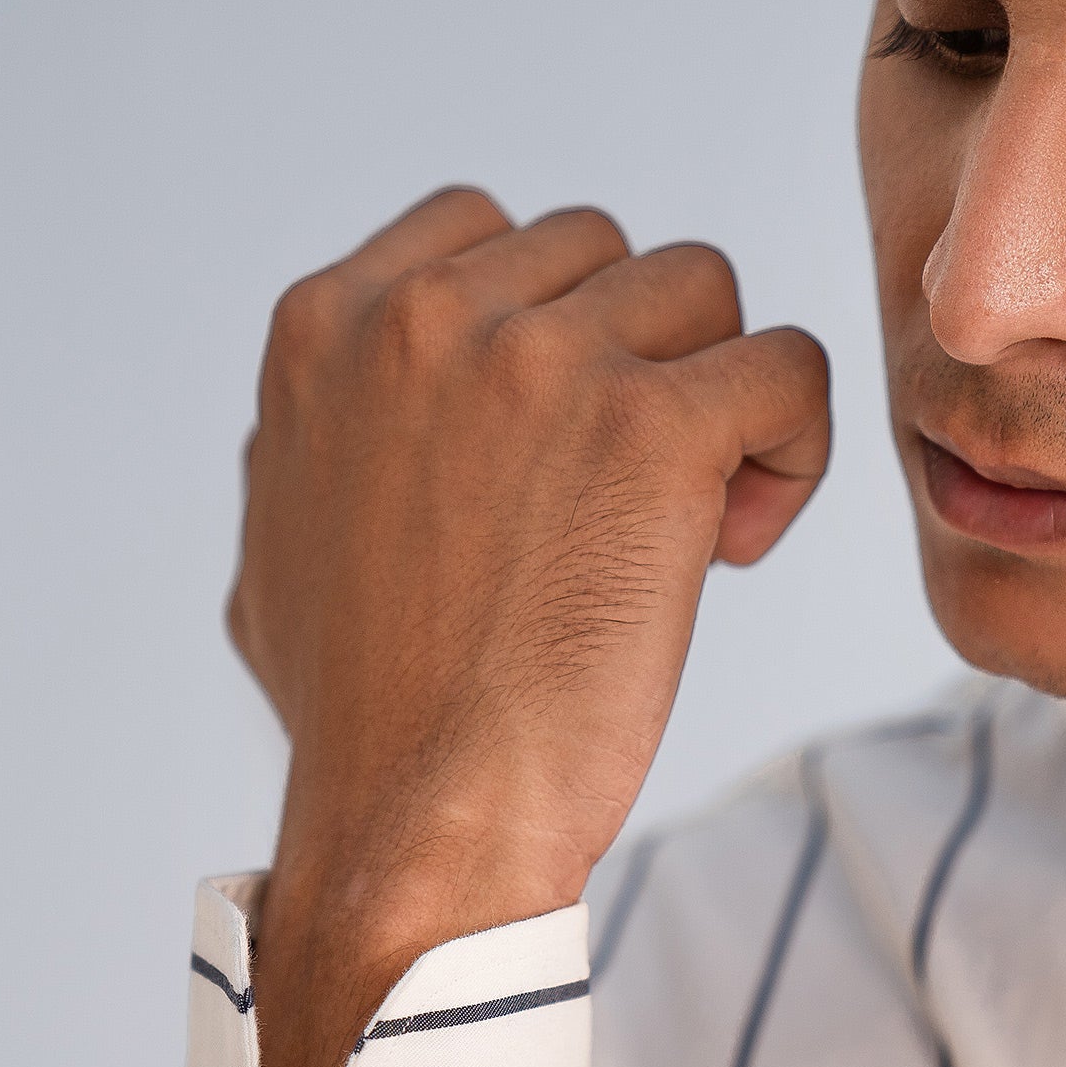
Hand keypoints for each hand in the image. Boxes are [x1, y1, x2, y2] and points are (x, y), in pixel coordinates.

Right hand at [230, 188, 830, 1066]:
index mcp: (324, 326)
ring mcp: (539, 359)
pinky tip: (741, 547)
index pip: (486, 234)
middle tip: (615, 514)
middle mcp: (423, 316)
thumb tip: (359, 422)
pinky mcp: (649, 427)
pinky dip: (789, 447)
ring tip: (685, 534)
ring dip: (710, 402)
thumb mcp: (277, 548)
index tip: (549, 459)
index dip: (547, 337)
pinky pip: (786, 365)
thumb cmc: (359, 727)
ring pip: (700, 294)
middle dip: (629, 368)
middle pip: (601, 259)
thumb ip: (327, 444)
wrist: (414, 832)